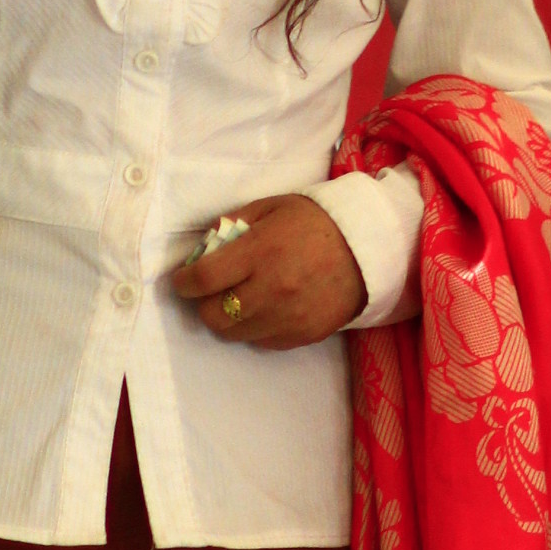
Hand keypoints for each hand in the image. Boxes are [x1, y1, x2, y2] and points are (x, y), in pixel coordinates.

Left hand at [172, 196, 366, 349]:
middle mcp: (271, 289)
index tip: (183, 280)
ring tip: (237, 301)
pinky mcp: (301, 335)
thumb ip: (234, 225)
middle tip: (210, 292)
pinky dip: (254, 328)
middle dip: (203, 304)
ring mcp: (286, 317)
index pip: (204, 278)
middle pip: (213, 315)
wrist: (367, 249)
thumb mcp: (271, 208)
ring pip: (234, 334)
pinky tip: (264, 309)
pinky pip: (261, 341)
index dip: (184, 282)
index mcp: (260, 252)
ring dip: (227, 319)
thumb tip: (204, 248)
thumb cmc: (315, 223)